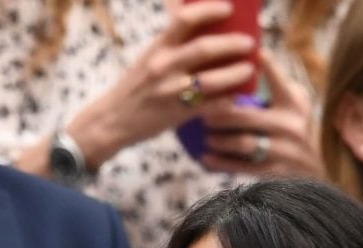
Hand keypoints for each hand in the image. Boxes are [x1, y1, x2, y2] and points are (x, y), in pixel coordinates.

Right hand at [66, 0, 256, 168]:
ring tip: (248, 69)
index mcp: (158, 48)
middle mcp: (163, 67)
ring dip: (235, 73)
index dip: (209, 10)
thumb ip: (170, 41)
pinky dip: (227, 100)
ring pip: (211, 80)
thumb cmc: (134, 86)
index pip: (184, 19)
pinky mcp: (177, 114)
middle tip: (249, 43)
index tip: (228, 9)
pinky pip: (209, 106)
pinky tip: (237, 96)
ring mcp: (170, 92)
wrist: (112, 120)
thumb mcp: (148, 57)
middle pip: (203, 49)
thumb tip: (190, 15)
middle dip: (232, 44)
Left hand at [197, 49, 321, 176]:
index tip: (250, 55)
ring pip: (243, 143)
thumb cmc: (297, 126)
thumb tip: (251, 55)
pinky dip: (221, 163)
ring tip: (206, 136)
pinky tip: (205, 158)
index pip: (278, 82)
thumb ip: (278, 83)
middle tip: (203, 113)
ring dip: (219, 140)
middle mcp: (291, 125)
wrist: (319, 165)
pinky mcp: (275, 171)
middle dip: (221, 114)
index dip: (266, 66)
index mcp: (294, 103)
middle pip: (248, 117)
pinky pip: (243, 167)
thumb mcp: (296, 102)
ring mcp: (284, 150)